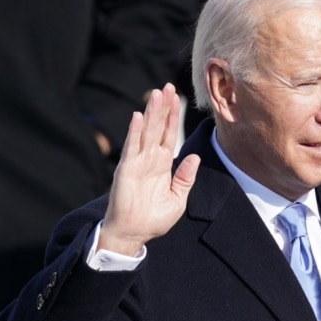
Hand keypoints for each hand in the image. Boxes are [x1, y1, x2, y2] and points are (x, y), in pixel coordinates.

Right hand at [98, 84, 199, 255]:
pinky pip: (132, 148)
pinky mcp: (127, 170)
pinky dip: (135, 132)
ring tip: (157, 94)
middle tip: (168, 86)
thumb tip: (193, 156)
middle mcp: (150, 159)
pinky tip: (139, 116)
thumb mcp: (177, 198)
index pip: (169, 134)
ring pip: (146, 132)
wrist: (134, 234)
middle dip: (164, 108)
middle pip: (158, 127)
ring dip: (151, 113)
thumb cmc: (154, 219)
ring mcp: (137, 163)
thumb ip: (185, 177)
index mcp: (162, 165)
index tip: (178, 97)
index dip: (173, 117)